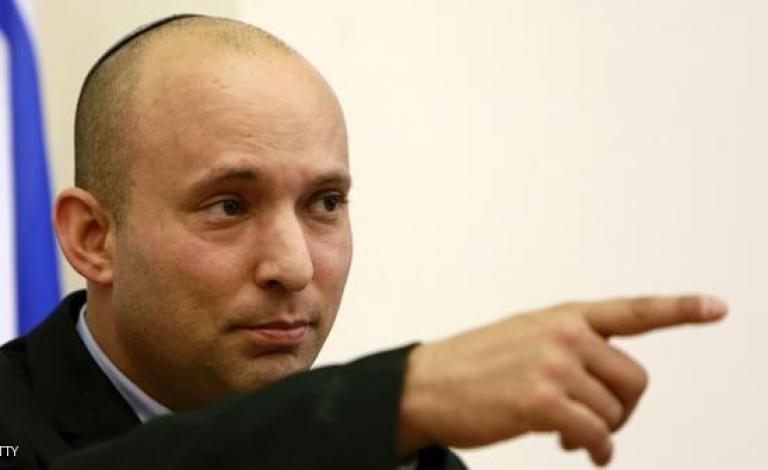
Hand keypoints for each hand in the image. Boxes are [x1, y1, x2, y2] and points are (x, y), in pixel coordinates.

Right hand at [397, 294, 727, 464]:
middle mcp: (564, 334)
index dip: (679, 309)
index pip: (631, 311)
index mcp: (563, 316)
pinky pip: (597, 435)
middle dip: (623, 408)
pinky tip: (581, 451)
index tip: (716, 307)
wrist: (425, 385)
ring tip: (571, 434)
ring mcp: (554, 365)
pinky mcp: (543, 401)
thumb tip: (610, 389)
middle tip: (598, 423)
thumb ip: (571, 348)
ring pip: (615, 411)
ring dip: (601, 432)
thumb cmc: (473, 366)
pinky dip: (597, 450)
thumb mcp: (525, 337)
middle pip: (635, 380)